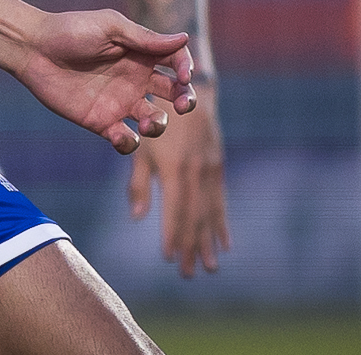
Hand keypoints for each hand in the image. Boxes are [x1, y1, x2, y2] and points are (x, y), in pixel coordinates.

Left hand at [8, 9, 194, 153]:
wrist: (33, 49)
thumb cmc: (70, 30)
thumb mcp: (109, 28)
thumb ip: (144, 38)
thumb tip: (184, 37)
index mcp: (140, 53)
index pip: (176, 62)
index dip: (187, 69)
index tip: (184, 75)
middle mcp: (135, 78)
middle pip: (174, 93)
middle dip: (185, 100)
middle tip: (182, 104)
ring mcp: (120, 101)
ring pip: (154, 120)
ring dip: (159, 125)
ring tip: (148, 121)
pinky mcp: (101, 121)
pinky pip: (125, 139)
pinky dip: (128, 142)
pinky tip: (119, 133)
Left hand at [130, 79, 227, 275]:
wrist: (189, 88)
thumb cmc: (154, 116)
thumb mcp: (140, 146)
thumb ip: (138, 182)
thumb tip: (136, 217)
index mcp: (174, 167)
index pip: (174, 209)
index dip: (172, 234)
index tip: (168, 257)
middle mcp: (195, 171)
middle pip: (194, 216)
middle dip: (190, 246)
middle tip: (187, 273)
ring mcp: (209, 169)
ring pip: (209, 212)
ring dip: (207, 241)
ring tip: (207, 268)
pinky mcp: (217, 165)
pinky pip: (220, 199)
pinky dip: (221, 222)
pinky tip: (224, 244)